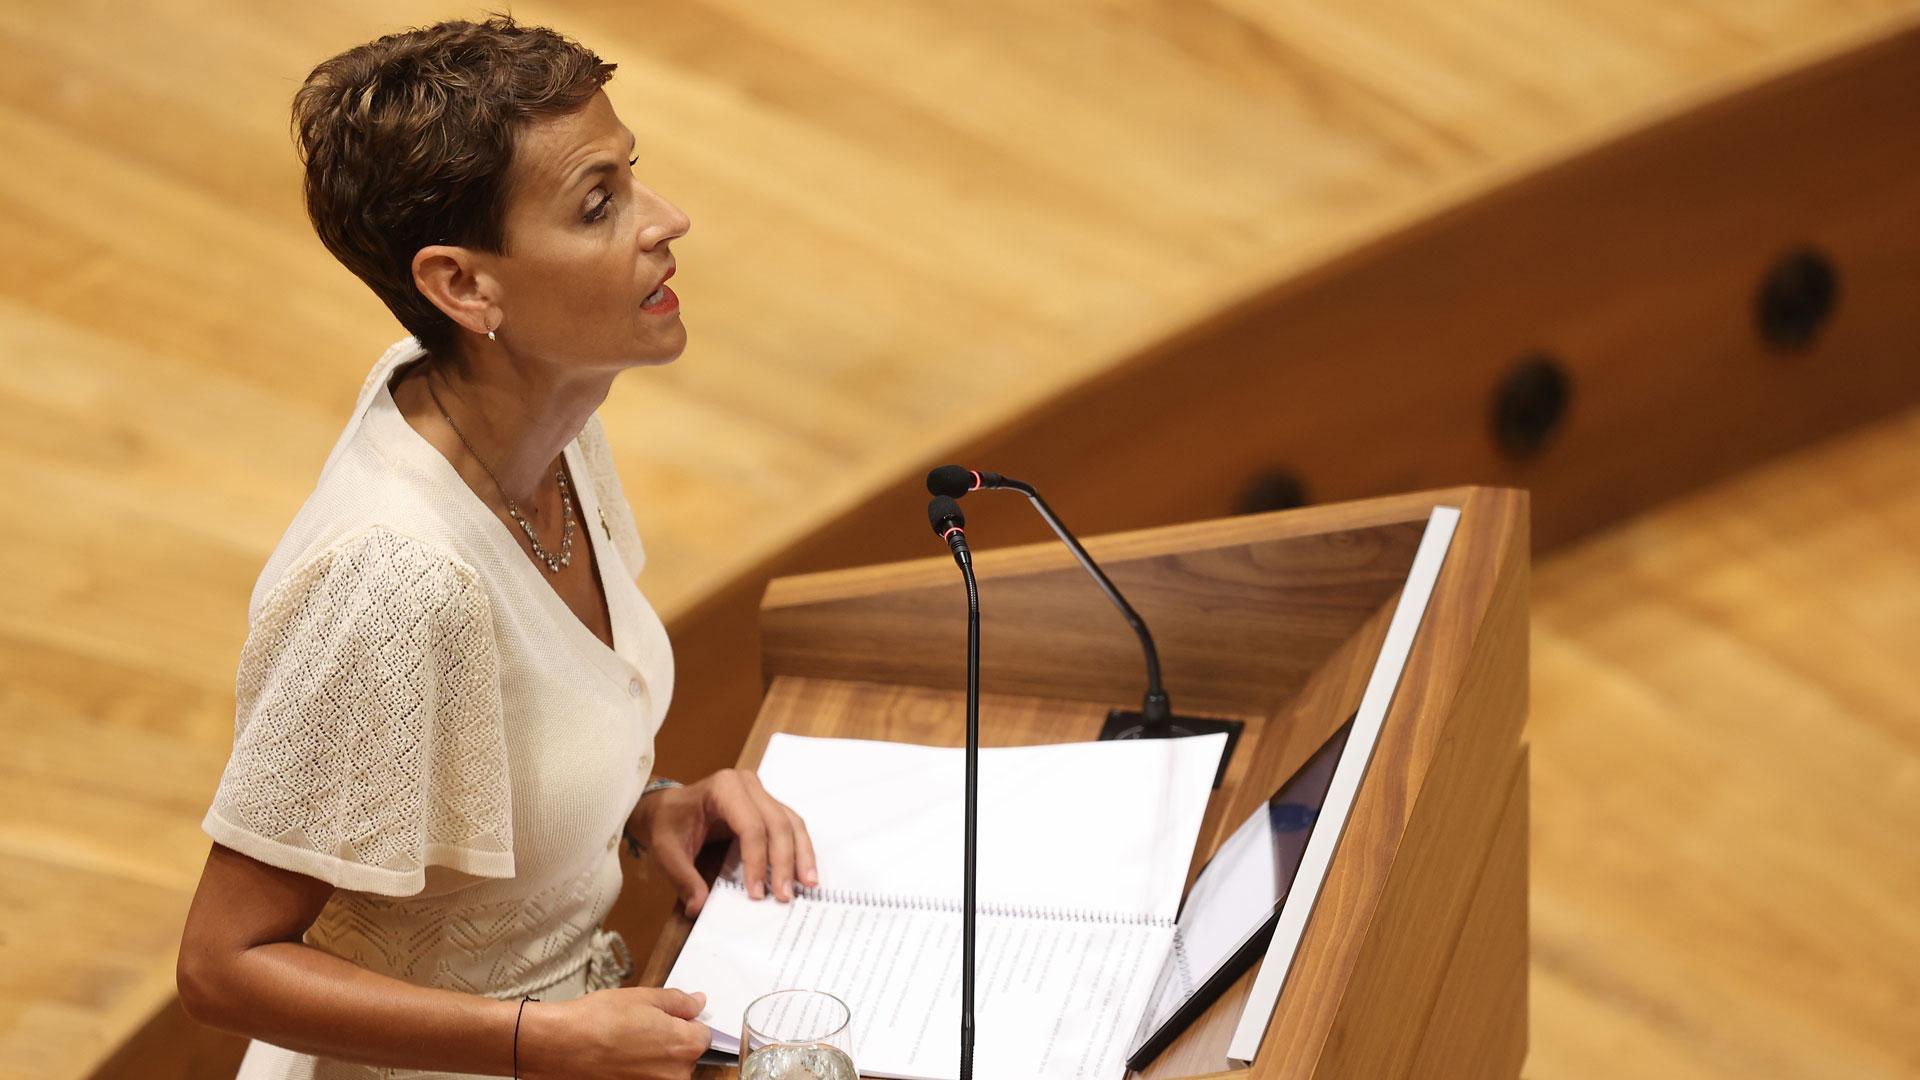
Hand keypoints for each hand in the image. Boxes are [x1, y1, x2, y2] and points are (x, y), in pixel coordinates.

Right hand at [518, 986, 709, 1079]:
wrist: (560, 1046)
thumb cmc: (597, 1021)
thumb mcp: (645, 997)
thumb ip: (679, 1002)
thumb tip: (697, 1003)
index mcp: (684, 1046)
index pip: (703, 1034)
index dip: (685, 1022)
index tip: (669, 1018)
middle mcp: (675, 1075)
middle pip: (685, 1056)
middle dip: (670, 1042)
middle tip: (640, 1028)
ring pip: (665, 1071)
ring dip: (652, 1059)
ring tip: (625, 1043)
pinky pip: (645, 1079)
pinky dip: (637, 1071)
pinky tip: (618, 1058)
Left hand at [634, 769, 818, 914]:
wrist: (665, 809)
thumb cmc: (667, 824)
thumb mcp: (666, 852)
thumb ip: (683, 878)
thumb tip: (698, 907)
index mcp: (723, 787)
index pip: (751, 826)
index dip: (757, 861)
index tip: (757, 893)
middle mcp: (747, 784)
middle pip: (777, 824)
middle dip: (784, 862)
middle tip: (785, 896)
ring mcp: (760, 792)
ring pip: (791, 823)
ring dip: (801, 855)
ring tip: (807, 885)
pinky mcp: (766, 805)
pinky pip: (790, 825)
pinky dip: (799, 849)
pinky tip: (803, 873)